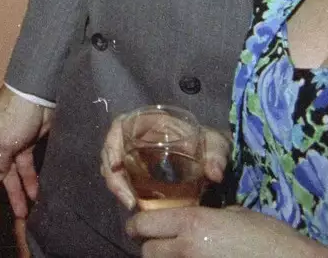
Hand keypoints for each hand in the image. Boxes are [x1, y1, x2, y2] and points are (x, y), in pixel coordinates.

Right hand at [0, 88, 52, 221]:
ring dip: (14, 193)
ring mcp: (7, 145)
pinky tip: (34, 195)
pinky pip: (24, 167)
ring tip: (22, 214)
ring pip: (8, 174)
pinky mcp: (24, 145)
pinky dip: (28, 180)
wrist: (37, 96)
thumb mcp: (2, 142)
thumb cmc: (12, 115)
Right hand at [101, 121, 228, 210]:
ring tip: (132, 204)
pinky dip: (127, 191)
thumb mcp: (215, 144)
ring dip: (118, 186)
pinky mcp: (141, 172)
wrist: (214, 158)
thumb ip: (216, 155)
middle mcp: (138, 137)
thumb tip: (215, 174)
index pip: (120, 125)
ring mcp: (138, 155)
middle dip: (114, 176)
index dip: (111, 144)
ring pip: (117, 168)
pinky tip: (136, 205)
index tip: (116, 166)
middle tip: (127, 198)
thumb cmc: (209, 143)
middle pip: (113, 151)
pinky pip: (126, 179)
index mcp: (150, 122)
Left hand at [127, 205, 327, 257]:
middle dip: (150, 248)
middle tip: (158, 245)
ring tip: (176, 255)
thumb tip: (196, 221)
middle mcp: (186, 248)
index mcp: (191, 222)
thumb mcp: (236, 215)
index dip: (137, 226)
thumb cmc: (271, 237)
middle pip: (147, 252)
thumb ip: (209, 216)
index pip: (142, 224)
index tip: (139, 227)